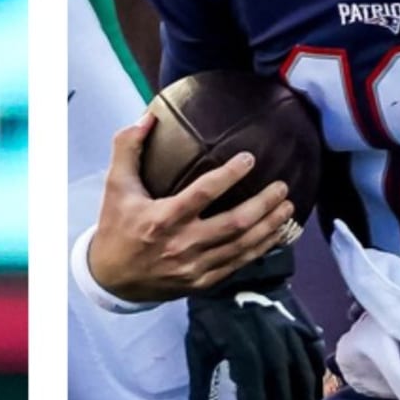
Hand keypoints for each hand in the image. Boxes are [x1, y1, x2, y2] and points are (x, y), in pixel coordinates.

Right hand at [87, 115, 295, 301]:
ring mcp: (195, 267)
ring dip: (269, 226)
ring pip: (242, 246)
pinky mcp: (202, 282)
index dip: (230, 175)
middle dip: (264, 205)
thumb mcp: (115, 185)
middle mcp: (182, 245)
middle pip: (234, 224)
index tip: (250, 158)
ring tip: (288, 207)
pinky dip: (260, 248)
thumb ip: (128, 148)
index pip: (203, 193)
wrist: (111, 278)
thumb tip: (148, 117)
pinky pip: (239, 264)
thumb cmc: (116, 227)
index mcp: (162, 219)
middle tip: (282, 187)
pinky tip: (274, 234)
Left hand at [184, 258, 324, 399]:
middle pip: (280, 399)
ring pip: (304, 382)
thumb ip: (201, 387)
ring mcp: (292, 337)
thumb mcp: (198, 346)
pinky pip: (316, 361)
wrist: (238, 270)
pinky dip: (318, 383)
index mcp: (244, 355)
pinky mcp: (305, 327)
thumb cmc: (212, 312)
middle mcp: (272, 349)